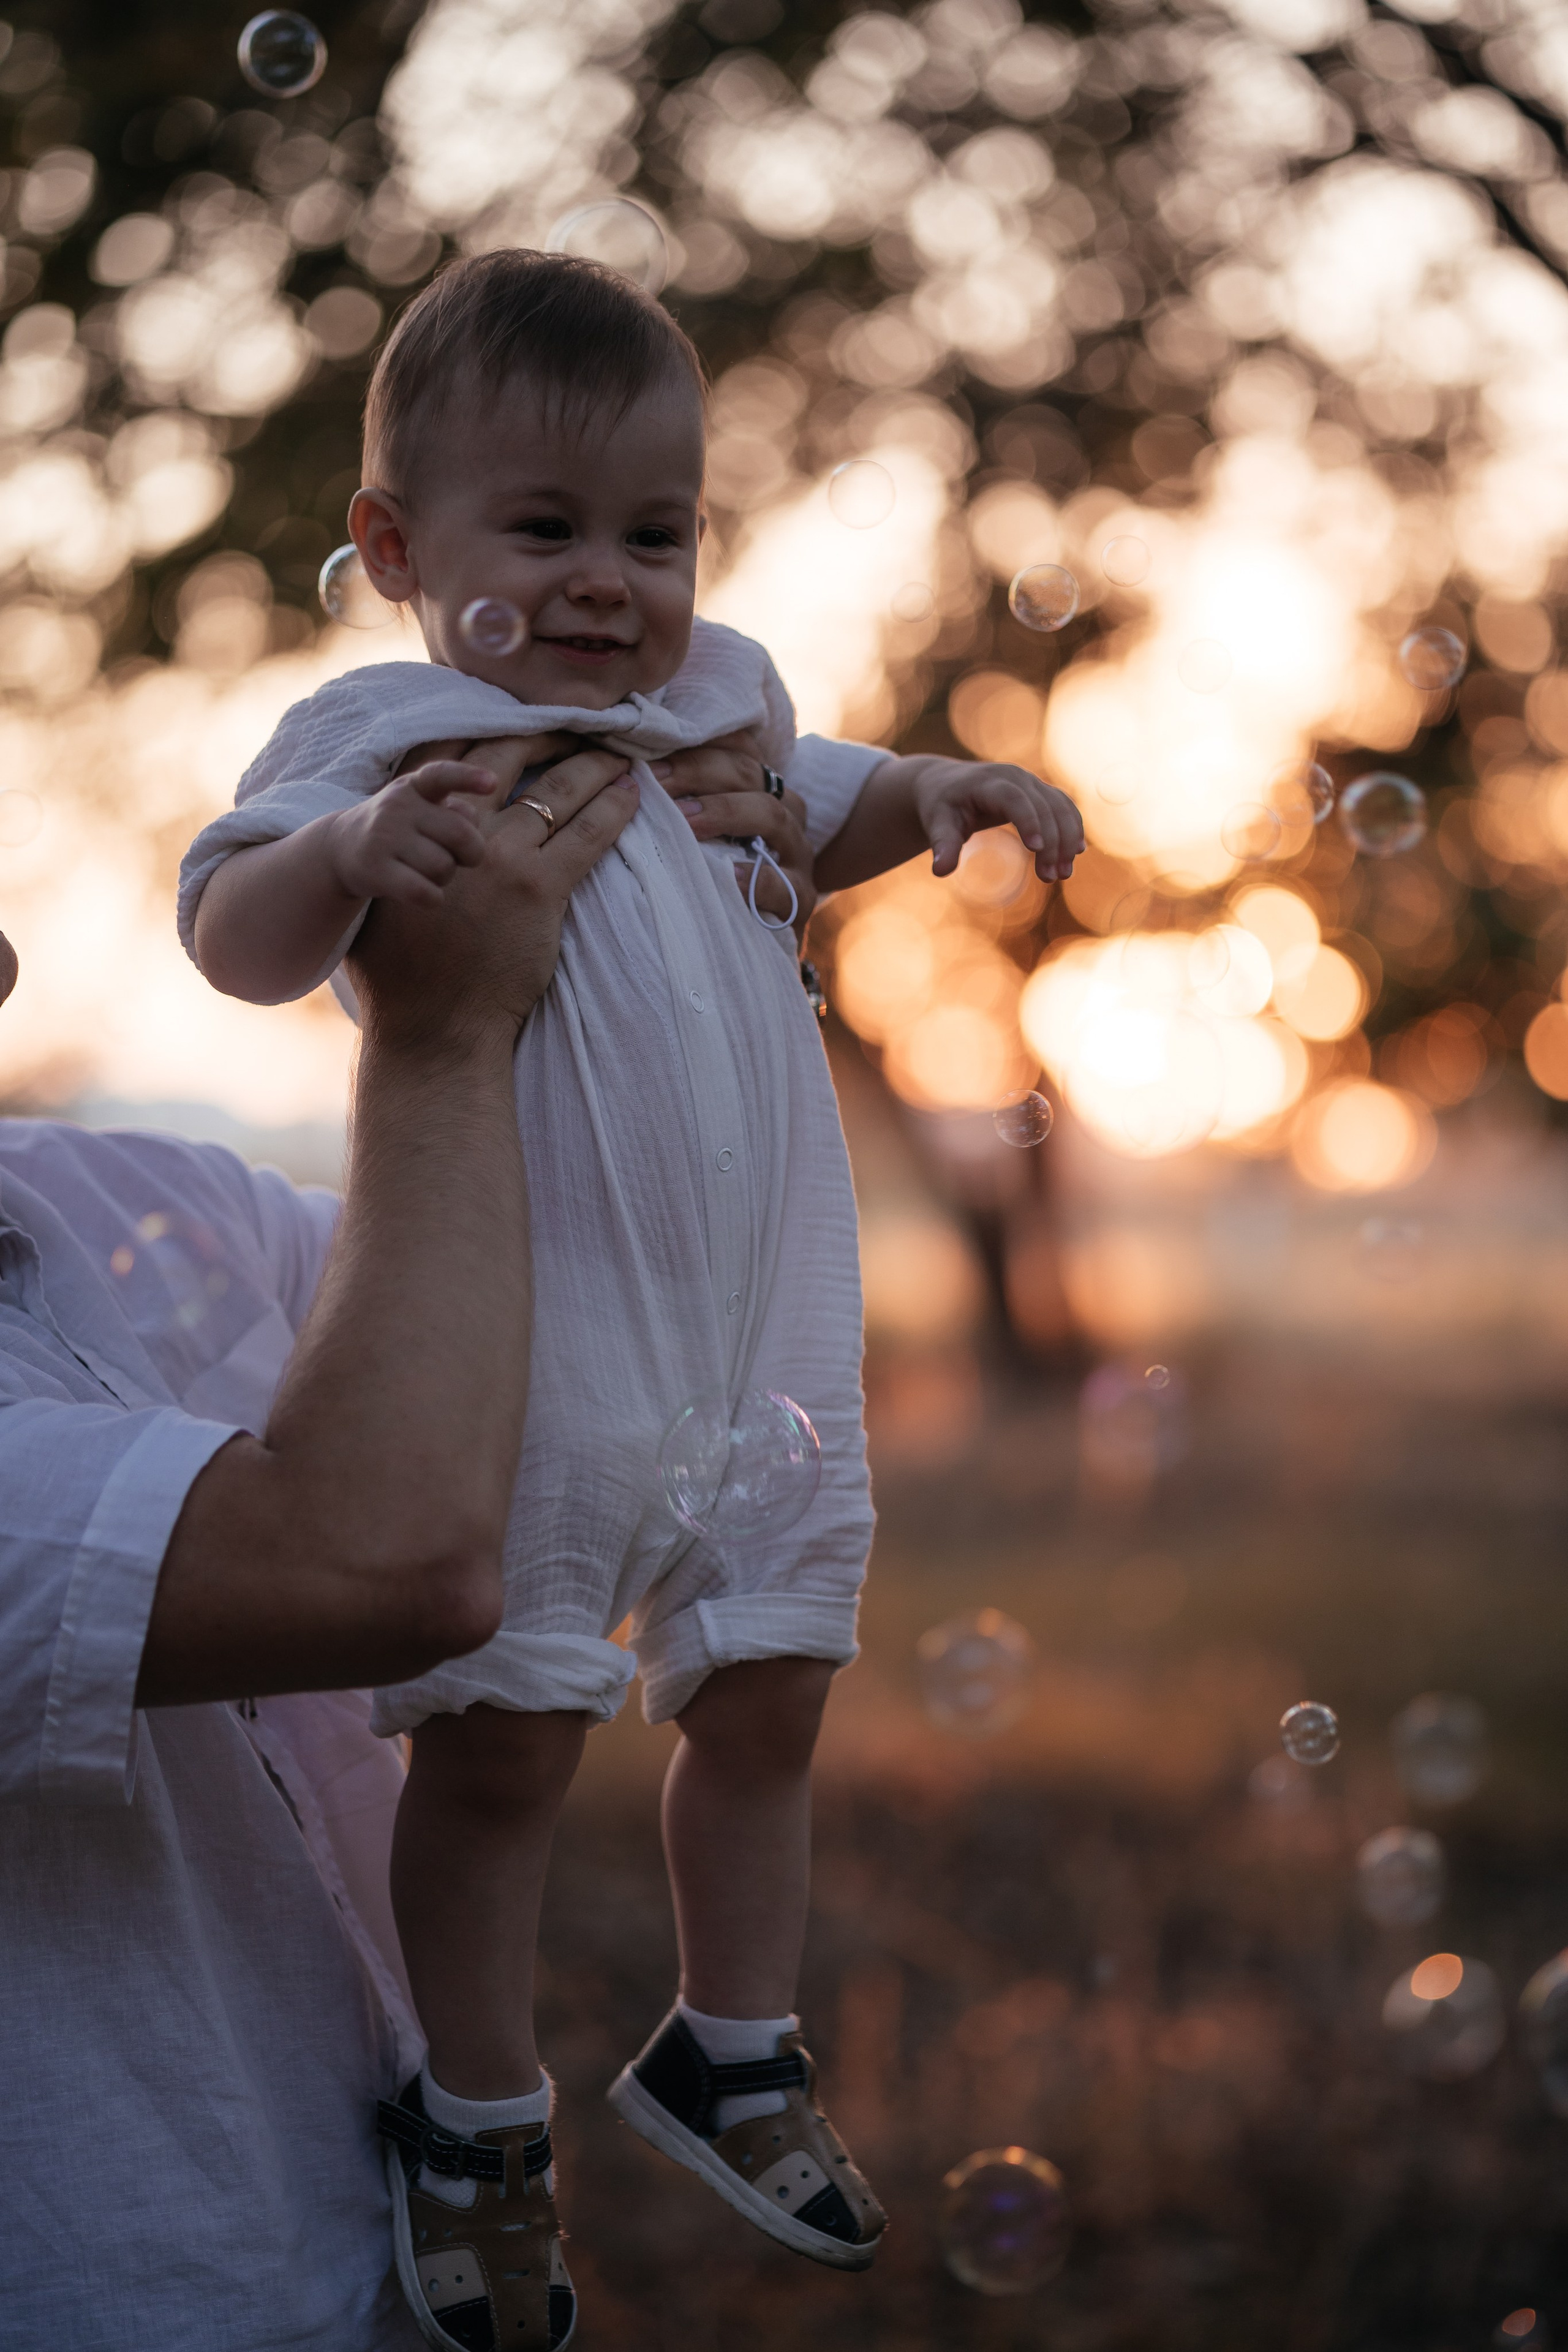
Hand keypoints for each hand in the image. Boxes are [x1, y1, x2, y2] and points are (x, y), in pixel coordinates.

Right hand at [327, 760, 494, 908]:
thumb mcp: (420, 808)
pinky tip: (427, 894)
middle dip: (473, 852)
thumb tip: (471, 831)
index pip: (441, 775)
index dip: (467, 778)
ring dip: (446, 877)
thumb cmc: (398, 829)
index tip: (492, 784)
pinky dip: (434, 898)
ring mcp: (383, 837)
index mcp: (413, 786)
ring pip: (443, 866)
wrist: (341, 849)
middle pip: (460, 834)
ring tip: (427, 871)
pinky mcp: (375, 869)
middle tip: (464, 859)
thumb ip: (452, 812)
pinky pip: (423, 892)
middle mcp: (397, 806)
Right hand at [349, 743, 637, 1047]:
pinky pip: (587, 836)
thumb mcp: (385, 900)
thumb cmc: (401, 973)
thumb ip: (406, 859)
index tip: (523, 720)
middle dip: (549, 737)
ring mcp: (503, 859)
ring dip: (593, 768)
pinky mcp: (540, 890)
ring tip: (619, 755)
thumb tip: (422, 837)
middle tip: (583, 726)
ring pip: (557, 794)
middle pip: (510, 760)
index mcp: (418, 828)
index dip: (493, 731)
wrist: (432, 1022)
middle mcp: (461, 832)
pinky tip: (632, 793)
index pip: (454, 757)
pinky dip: (614, 810)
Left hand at [651, 728, 816, 941]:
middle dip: (697, 771)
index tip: (649, 747)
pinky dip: (754, 877)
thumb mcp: (696, 835)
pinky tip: (725, 876)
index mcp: (759, 787)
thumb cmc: (712, 880)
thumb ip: (675, 803)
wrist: (746, 947)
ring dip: (724, 812)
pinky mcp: (802, 897)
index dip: (697, 741)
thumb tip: (623, 773)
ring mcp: (797, 852)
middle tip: (653, 783)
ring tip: (684, 822)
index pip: (737, 746)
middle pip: (747, 772)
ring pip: (770, 814)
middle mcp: (784, 810)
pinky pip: (783, 882)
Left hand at [913, 757, 1084, 882]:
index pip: (1013, 798)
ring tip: (1064, 874)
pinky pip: (1064, 806)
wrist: (945, 784)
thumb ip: (942, 845)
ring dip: (1068, 839)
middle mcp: (1014, 777)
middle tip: (1050, 878)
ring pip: (1060, 806)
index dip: (1027, 821)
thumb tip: (940, 871)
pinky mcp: (1039, 791)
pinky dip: (1072, 828)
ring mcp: (1030, 782)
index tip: (1035, 849)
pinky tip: (1076, 853)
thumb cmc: (940, 806)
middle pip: (1042, 806)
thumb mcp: (936, 824)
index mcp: (987, 782)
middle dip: (1051, 842)